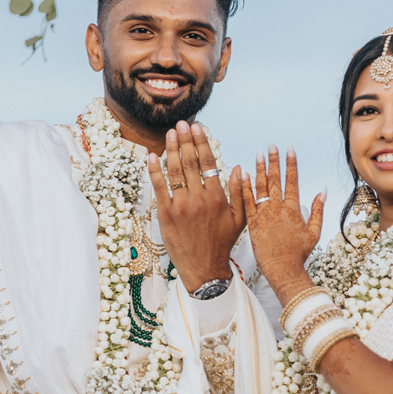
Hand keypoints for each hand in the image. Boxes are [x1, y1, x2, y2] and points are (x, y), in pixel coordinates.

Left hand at [148, 120, 245, 291]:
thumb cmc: (222, 243)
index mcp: (217, 198)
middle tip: (180, 124)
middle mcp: (199, 199)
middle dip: (185, 140)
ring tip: (169, 134)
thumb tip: (238, 167)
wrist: (205, 269)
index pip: (208, 163)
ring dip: (171, 150)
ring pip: (174, 172)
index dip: (201, 143)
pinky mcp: (165, 216)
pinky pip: (159, 189)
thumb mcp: (239, 219)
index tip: (197, 128)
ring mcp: (181, 207)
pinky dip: (155, 171)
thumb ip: (239, 192)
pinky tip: (152, 156)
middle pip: (190, 162)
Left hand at [240, 144, 325, 303]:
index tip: (289, 150)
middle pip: (276, 179)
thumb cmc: (299, 254)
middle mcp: (278, 209)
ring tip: (258, 154)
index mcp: (293, 209)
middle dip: (274, 160)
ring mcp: (264, 215)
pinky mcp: (252, 223)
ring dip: (259, 169)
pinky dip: (244, 187)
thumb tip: (322, 191)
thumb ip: (317, 210)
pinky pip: (247, 201)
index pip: (292, 180)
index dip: (290, 163)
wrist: (283, 270)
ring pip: (261, 187)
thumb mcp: (314, 232)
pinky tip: (243, 174)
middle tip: (271, 145)